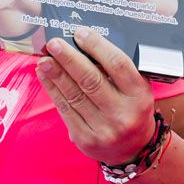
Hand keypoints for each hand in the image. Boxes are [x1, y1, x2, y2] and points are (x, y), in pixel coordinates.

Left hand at [37, 27, 156, 165]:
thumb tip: (83, 44)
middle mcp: (122, 113)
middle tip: (53, 44)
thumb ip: (117, 70)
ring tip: (44, 59)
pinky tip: (45, 76)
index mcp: (139, 95)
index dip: (97, 46)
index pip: (117, 65)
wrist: (133, 150)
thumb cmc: (132, 110)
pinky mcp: (85, 139)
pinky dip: (53, 90)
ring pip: (74, 95)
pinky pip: (65, 110)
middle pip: (91, 80)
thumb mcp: (136, 89)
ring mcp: (103, 128)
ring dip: (56, 74)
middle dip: (69, 59)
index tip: (80, 33)